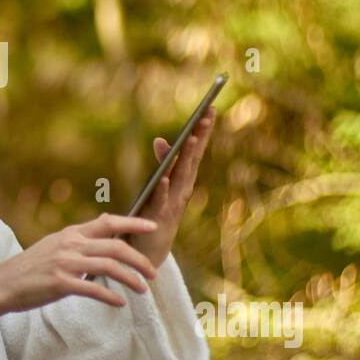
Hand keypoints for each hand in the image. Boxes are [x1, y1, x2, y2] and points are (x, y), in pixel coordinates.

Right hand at [0, 213, 160, 311]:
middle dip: (139, 260)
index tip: (152, 226)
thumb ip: (79, 240)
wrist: (4, 283)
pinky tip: (120, 303)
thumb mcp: (56, 245)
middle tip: (153, 273)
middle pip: (116, 247)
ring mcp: (65, 263)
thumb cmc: (31, 267)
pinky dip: (110, 297)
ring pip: (109, 266)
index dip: (133, 223)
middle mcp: (71, 244)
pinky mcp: (60, 283)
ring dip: (131, 279)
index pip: (108, 222)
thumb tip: (102, 230)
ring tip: (143, 290)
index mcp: (72, 233)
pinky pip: (93, 289)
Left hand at [127, 107, 215, 267]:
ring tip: (190, 138)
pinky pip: (161, 202)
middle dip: (200, 137)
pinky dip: (164, 190)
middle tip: (207, 115)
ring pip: (181, 177)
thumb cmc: (155, 215)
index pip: (194, 151)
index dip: (202, 131)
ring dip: (186, 158)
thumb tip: (160, 140)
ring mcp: (173, 204)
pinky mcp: (158, 219)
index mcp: (183, 180)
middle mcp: (182, 190)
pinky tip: (163, 178)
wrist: (149, 252)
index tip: (210, 108)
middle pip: (192, 160)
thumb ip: (163, 164)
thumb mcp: (160, 186)